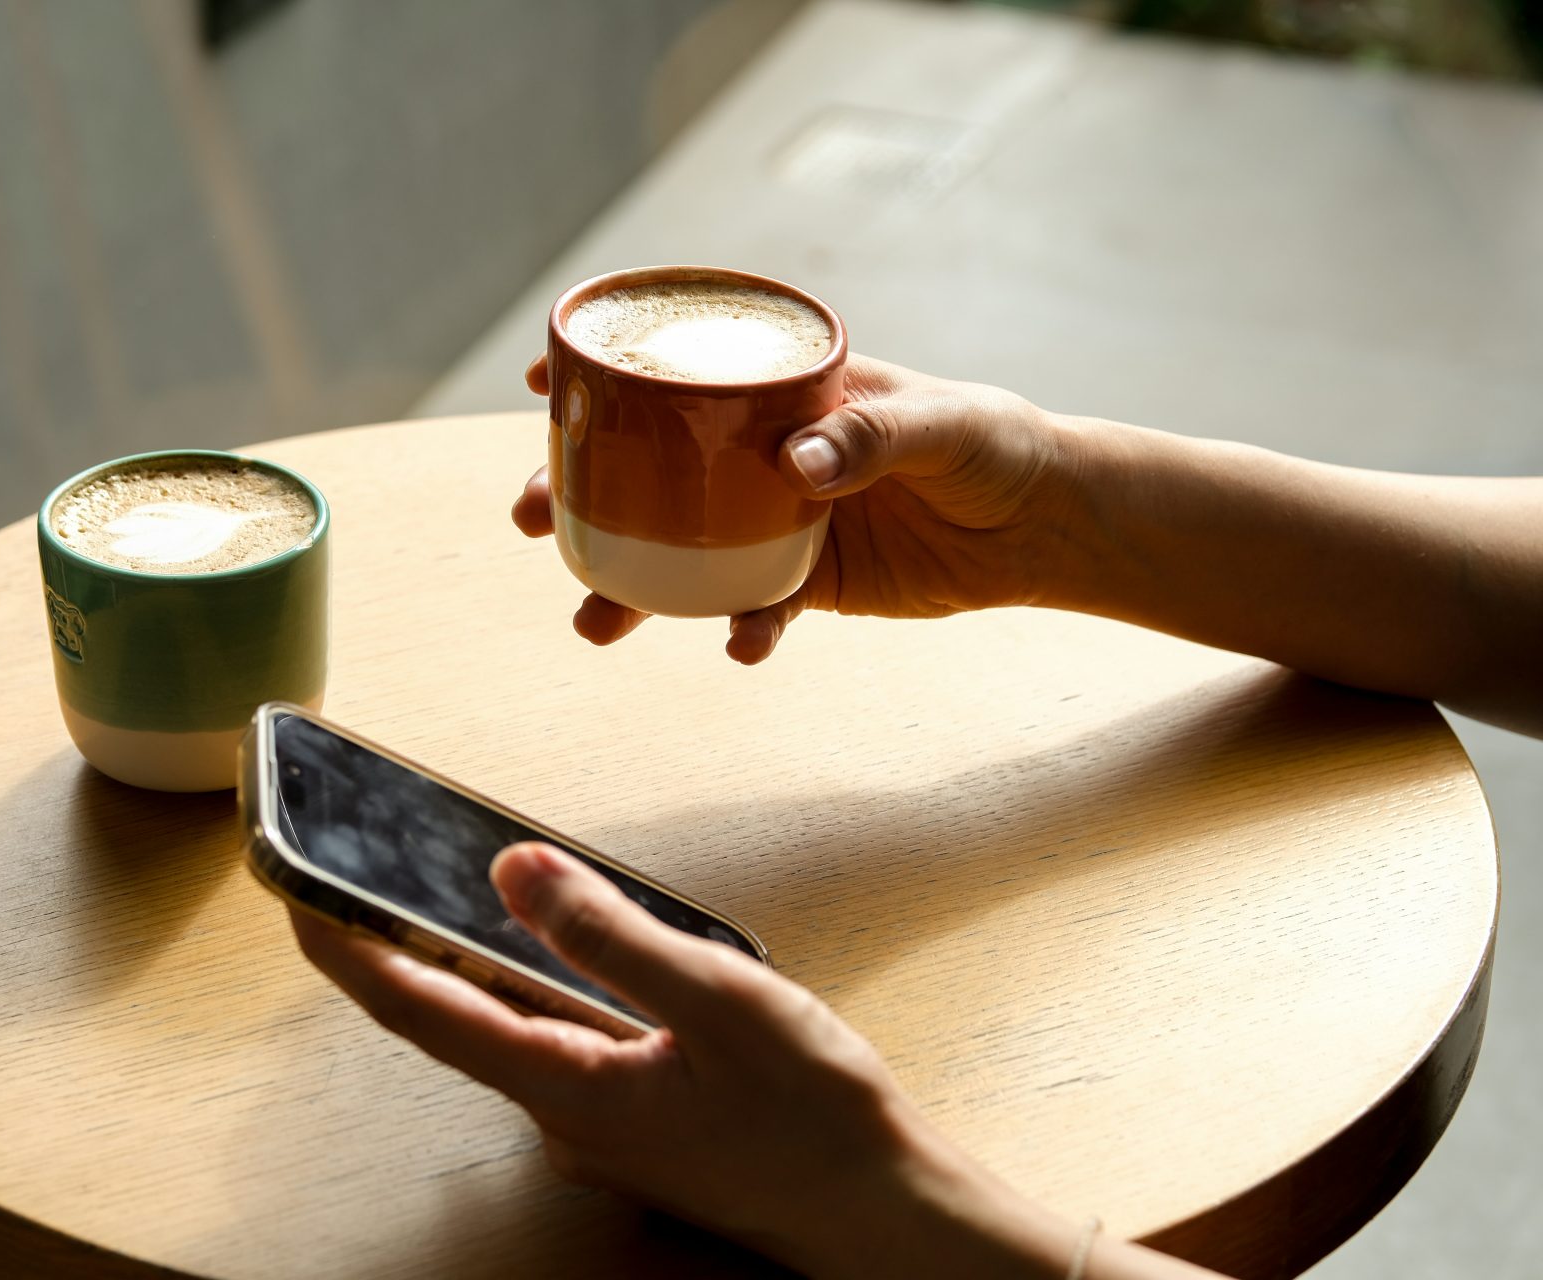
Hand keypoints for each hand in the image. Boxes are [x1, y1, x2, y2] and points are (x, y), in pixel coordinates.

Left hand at [290, 844, 1083, 1278]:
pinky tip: (573, 944)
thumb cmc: (813, 1117)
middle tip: (362, 858)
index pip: (418, 1007)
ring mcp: (594, 1123)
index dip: (344, 946)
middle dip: (396, 939)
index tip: (289, 888)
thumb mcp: (718, 1002)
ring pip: (510, 1024)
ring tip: (457, 878)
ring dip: (473, 957)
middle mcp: (560, 1114)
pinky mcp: (631, 1119)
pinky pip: (559, 1039)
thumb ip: (611, 936)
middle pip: (450, 1012)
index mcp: (564, 1088)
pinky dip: (541, 984)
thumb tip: (513, 869)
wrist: (880, 1211)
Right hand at [517, 354, 1071, 662]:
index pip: (679, 365)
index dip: (606, 367)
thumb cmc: (993, 443)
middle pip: (646, 465)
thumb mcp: (942, 424)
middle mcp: (760, 452)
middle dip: (576, 489)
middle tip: (526, 515)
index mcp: (781, 389)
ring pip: (677, 548)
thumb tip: (795, 465)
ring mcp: (773, 519)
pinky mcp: (805, 581)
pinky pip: (751, 606)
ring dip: (628, 583)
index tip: (542, 380)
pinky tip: (742, 646)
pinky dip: (741, 629)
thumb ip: (872, 436)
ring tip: (593, 621)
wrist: (1040, 527)